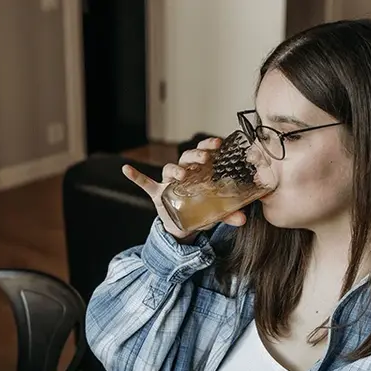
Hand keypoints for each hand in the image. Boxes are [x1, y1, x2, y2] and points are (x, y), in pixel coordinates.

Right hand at [122, 136, 248, 241]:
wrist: (183, 227)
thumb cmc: (200, 212)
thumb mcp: (216, 213)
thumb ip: (229, 214)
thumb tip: (243, 219)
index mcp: (199, 172)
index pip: (204, 153)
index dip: (209, 146)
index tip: (218, 143)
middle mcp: (184, 173)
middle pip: (187, 157)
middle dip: (195, 156)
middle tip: (205, 160)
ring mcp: (168, 183)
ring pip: (169, 168)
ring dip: (175, 169)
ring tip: (182, 174)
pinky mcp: (157, 194)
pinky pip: (145, 183)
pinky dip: (136, 176)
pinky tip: (127, 169)